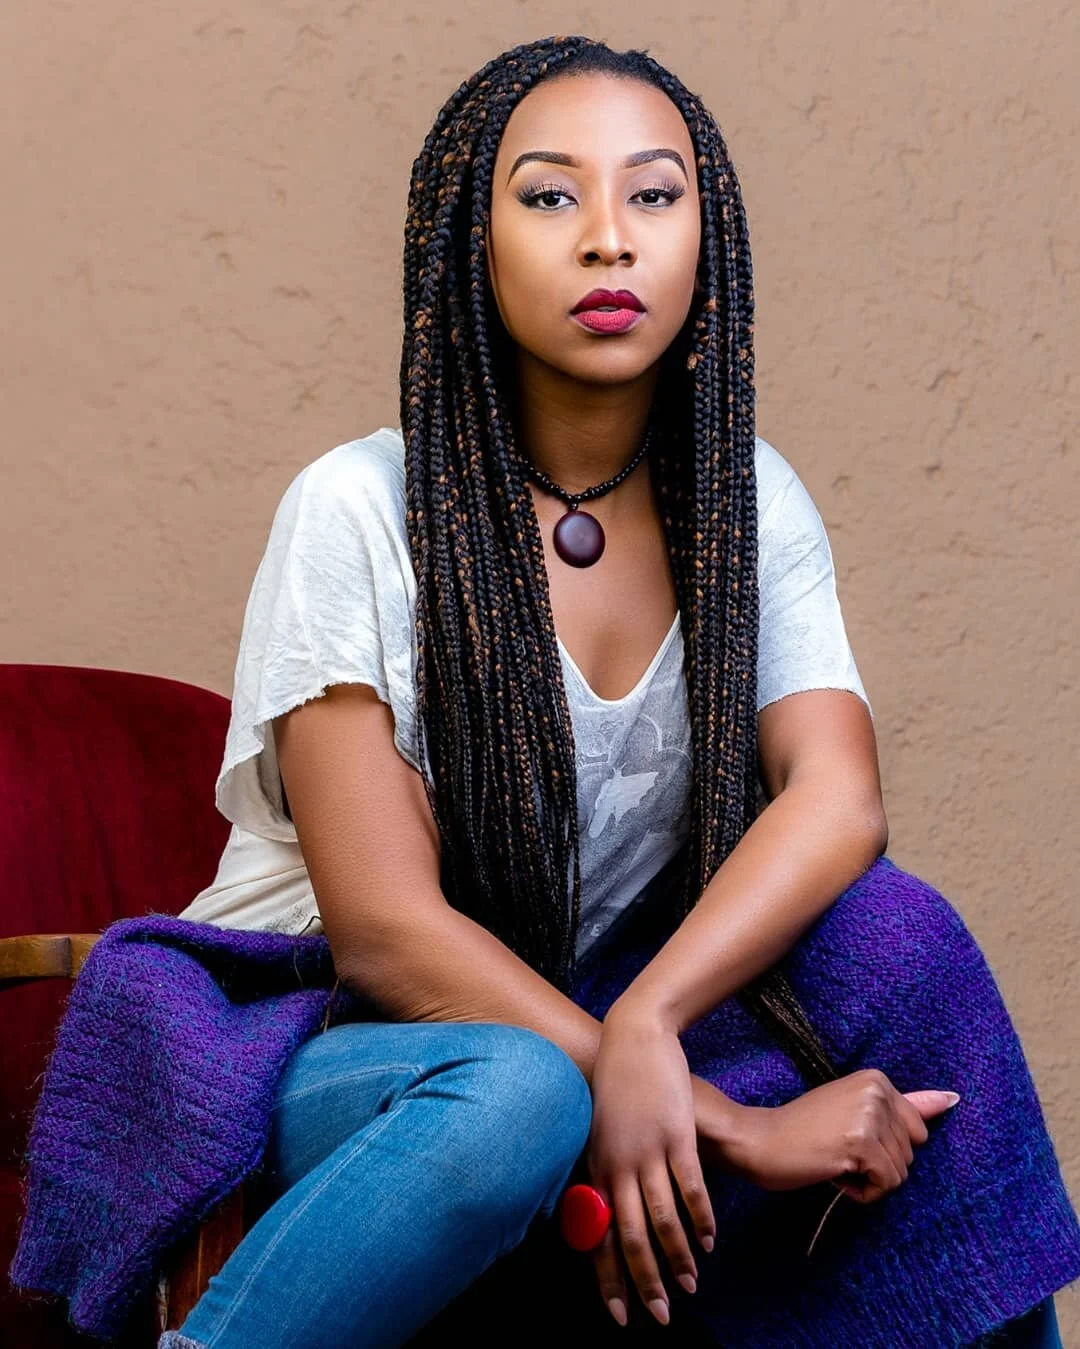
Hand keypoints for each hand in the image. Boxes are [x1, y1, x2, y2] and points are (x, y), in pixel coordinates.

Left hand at [587, 1006, 715, 1328]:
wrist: (633, 1035)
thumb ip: (601, 1171)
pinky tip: (710, 1240)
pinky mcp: (677, 1134)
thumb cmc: (615, 1083)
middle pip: (631, 1236)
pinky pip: (691, 1187)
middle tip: (660, 1315)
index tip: (619, 1315)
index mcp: (595, 1166)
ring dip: (678, 1257)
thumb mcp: (598, 1130)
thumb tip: (600, 1213)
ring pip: (663, 1218)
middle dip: (645, 1281)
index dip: (609, 1278)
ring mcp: (649, 1150)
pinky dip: (702, 1218)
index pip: (598, 1236)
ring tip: (691, 1285)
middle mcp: (618, 1164)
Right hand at [724, 1067, 959, 1202]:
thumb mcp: (852, 1110)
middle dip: (878, 1163)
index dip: (884, 1145)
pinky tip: (834, 1174)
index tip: (848, 1135)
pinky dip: (862, 1192)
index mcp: (877, 1079)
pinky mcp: (860, 1144)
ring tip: (834, 1160)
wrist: (760, 1140)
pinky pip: (886, 1185)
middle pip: (911, 1153)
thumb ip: (903, 1106)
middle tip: (837, 1148)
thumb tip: (951, 1100)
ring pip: (901, 1173)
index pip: (917, 1130)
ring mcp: (868, 1116)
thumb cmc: (803, 1129)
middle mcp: (876, 1092)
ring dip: (868, 1179)